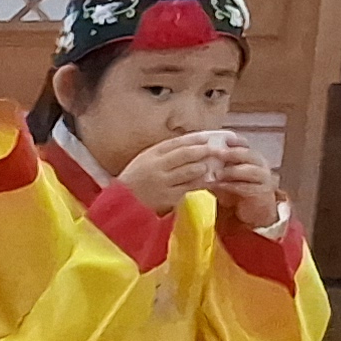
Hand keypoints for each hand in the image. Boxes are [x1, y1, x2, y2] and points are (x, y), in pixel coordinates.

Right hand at [119, 133, 233, 210]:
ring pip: (190, 171)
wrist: (122, 203)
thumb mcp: (145, 160)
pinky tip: (209, 180)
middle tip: (219, 150)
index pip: (178, 142)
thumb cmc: (135, 179)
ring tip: (213, 165)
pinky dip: (201, 183)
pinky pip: (190, 187)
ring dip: (205, 167)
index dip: (196, 139)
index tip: (209, 137)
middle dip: (204, 151)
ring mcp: (163, 183)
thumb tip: (190, 143)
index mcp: (151, 154)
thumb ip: (164, 152)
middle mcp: (157, 167)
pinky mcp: (168, 197)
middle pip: (186, 154)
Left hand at [208, 145, 285, 229]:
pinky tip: (221, 186)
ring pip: (251, 170)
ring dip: (232, 171)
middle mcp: (260, 165)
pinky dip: (233, 186)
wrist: (253, 210)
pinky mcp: (262, 192)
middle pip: (249, 154)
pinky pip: (248, 187)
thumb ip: (216, 167)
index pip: (243, 145)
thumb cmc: (237, 191)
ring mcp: (264, 178)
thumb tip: (196, 159)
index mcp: (251, 158)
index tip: (215, 139)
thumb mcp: (225, 176)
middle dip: (232, 153)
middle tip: (215, 152)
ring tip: (217, 173)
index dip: (231, 141)